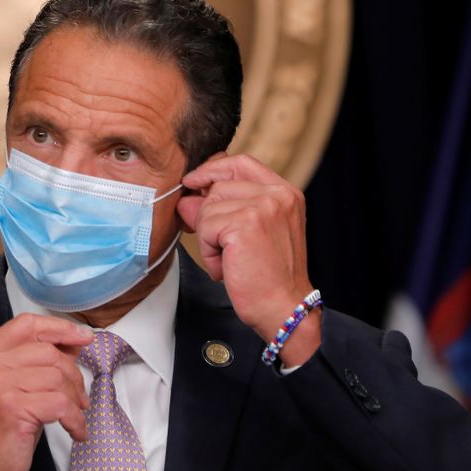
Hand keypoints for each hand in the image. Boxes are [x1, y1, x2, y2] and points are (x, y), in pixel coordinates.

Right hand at [0, 313, 92, 470]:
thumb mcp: (11, 387)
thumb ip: (34, 361)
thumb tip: (73, 342)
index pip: (26, 324)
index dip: (59, 328)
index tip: (82, 337)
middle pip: (47, 351)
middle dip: (73, 374)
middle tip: (79, 397)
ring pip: (57, 376)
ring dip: (74, 399)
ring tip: (74, 415)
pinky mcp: (10, 407)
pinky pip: (60, 403)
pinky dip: (75, 419)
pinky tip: (74, 430)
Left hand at [177, 153, 319, 365]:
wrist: (283, 307)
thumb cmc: (267, 276)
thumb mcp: (247, 234)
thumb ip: (220, 208)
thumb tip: (186, 197)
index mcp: (285, 192)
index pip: (240, 163)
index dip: (212, 170)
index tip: (194, 182)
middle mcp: (277, 194)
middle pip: (218, 186)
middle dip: (209, 217)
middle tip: (224, 248)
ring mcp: (262, 206)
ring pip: (208, 208)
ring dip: (209, 238)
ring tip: (230, 259)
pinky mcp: (244, 223)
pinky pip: (205, 227)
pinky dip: (208, 251)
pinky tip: (227, 265)